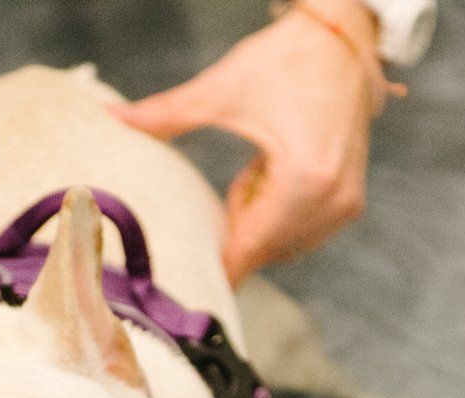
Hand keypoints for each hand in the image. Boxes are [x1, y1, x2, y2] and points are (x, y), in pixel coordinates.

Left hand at [111, 0, 401, 282]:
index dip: (220, 270)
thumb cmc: (287, 60)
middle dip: (240, 226)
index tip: (191, 286)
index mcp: (304, 178)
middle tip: (243, 178)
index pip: (252, 247)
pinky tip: (279, 172)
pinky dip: (282, 215)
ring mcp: (346, 204)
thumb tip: (114, 119)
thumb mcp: (223, 89)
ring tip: (263, 168)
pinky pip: (303, 232)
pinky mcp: (351, 202)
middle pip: (265, 250)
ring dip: (261, 220)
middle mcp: (332, 199)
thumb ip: (167, 114)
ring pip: (284, 245)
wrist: (342, 43)